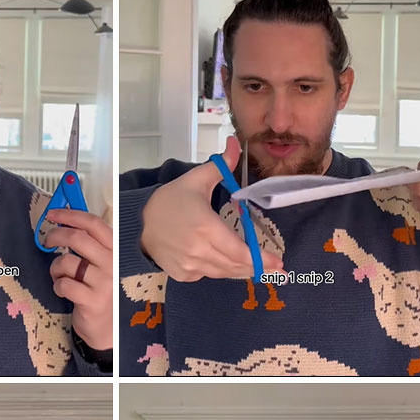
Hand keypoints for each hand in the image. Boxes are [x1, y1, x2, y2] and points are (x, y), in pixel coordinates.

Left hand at [46, 209, 112, 349]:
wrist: (109, 327)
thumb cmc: (100, 291)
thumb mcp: (100, 264)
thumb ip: (88, 245)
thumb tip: (63, 221)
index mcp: (114, 251)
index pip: (93, 224)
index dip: (70, 215)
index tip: (52, 214)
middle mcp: (112, 264)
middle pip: (77, 238)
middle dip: (55, 236)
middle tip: (47, 242)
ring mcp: (104, 283)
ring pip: (66, 262)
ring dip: (55, 268)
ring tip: (59, 276)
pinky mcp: (92, 301)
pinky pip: (63, 284)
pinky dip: (57, 286)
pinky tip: (63, 291)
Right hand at [140, 135, 283, 281]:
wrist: (141, 221)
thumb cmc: (171, 200)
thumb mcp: (196, 180)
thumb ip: (220, 166)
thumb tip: (234, 144)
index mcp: (205, 227)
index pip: (239, 250)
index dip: (261, 258)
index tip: (278, 262)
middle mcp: (198, 250)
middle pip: (235, 264)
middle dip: (257, 266)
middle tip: (275, 267)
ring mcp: (189, 265)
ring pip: (223, 272)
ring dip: (240, 269)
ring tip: (256, 266)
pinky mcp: (183, 274)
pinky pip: (208, 275)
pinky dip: (219, 269)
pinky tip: (225, 262)